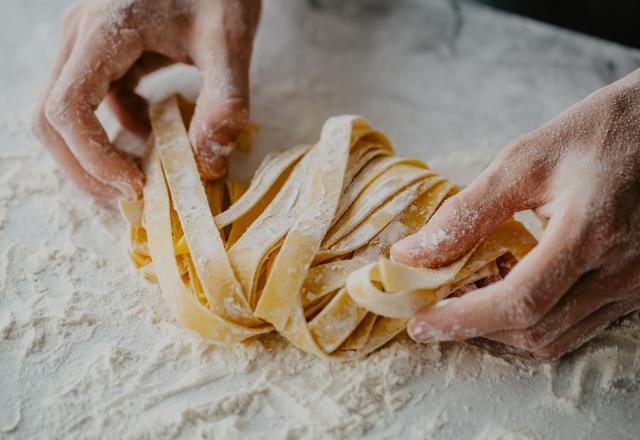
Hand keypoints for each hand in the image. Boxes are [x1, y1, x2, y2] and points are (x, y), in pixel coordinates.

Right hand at [33, 0, 260, 198]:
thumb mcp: (229, 41)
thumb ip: (225, 100)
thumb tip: (208, 163)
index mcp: (105, 30)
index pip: (68, 108)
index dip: (93, 158)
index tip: (136, 185)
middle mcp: (81, 36)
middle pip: (50, 118)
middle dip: (84, 167)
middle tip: (130, 194)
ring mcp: (86, 44)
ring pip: (63, 113)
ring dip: (93, 153)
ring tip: (140, 175)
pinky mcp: (100, 52)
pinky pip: (88, 101)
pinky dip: (112, 129)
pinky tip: (150, 132)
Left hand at [391, 69, 639, 359]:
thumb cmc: (597, 133)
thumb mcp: (523, 161)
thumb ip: (465, 212)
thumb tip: (410, 254)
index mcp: (591, 232)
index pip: (518, 301)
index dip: (462, 319)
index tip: (420, 323)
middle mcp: (620, 270)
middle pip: (534, 330)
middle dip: (475, 327)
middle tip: (435, 307)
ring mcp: (634, 285)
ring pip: (554, 337)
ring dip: (501, 328)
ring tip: (467, 295)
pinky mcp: (635, 289)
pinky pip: (576, 326)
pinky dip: (532, 320)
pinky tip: (507, 288)